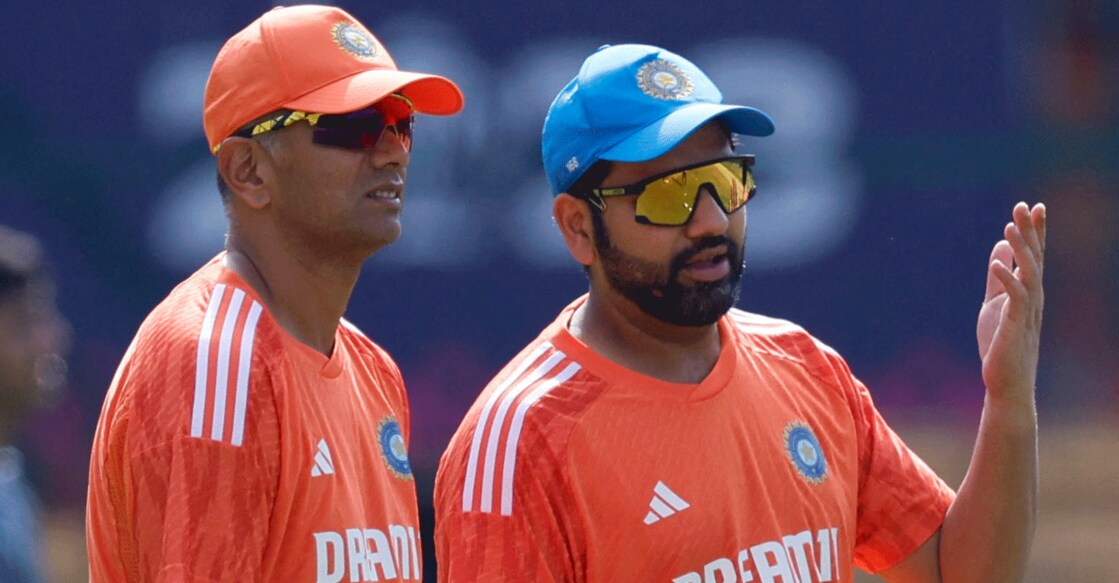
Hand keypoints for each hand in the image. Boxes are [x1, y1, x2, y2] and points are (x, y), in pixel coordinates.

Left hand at [976, 202, 1045, 405]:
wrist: (1005, 380)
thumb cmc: (1001, 342)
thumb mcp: (994, 302)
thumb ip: (998, 277)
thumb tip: (999, 248)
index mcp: (1028, 290)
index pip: (1034, 255)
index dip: (1035, 231)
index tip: (1034, 206)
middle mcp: (1033, 298)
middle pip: (1035, 259)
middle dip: (1030, 232)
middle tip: (1024, 206)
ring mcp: (1027, 311)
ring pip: (1029, 274)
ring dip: (1020, 251)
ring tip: (1007, 229)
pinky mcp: (1016, 325)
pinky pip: (1015, 298)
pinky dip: (1006, 280)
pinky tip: (996, 264)